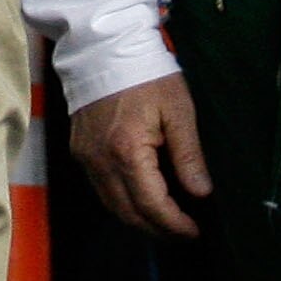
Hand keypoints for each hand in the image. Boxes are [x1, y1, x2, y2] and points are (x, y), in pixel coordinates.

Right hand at [69, 75, 208, 238]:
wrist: (102, 47)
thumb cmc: (147, 74)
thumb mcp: (177, 110)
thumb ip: (189, 155)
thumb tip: (201, 194)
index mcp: (127, 152)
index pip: (152, 205)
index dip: (175, 224)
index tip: (196, 232)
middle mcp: (100, 163)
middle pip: (129, 214)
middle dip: (158, 230)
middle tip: (185, 233)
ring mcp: (85, 159)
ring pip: (112, 207)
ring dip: (140, 220)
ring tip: (167, 222)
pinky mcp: (79, 152)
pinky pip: (101, 190)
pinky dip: (123, 203)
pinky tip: (142, 199)